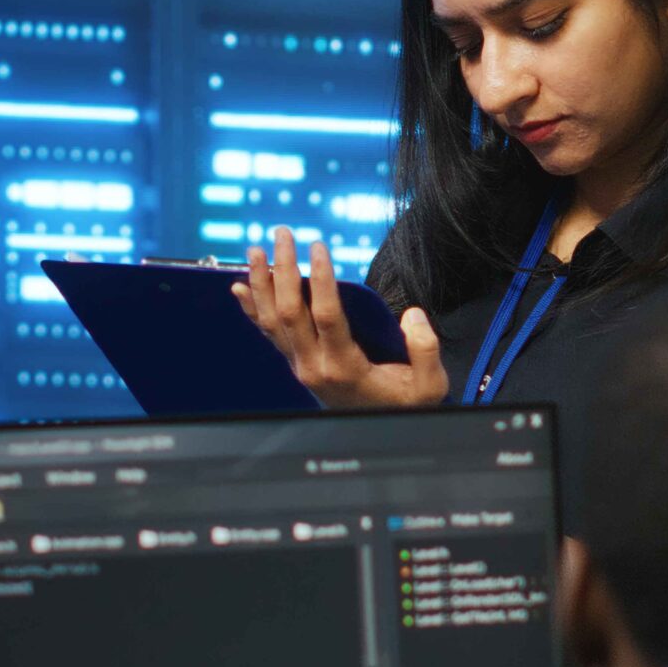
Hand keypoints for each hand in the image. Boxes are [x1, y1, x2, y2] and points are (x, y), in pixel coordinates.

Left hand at [232, 227, 447, 408]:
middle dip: (283, 269)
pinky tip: (239, 286)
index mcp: (344, 366)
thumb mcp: (428, 387)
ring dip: (260, 283)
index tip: (319, 246)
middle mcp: (313, 365)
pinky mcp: (294, 362)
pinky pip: (267, 332)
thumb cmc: (402, 405)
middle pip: (288, 312)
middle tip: (283, 234)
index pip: (326, 316)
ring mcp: (299, 365)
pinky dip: (251, 308)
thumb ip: (425, 351)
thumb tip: (413, 315)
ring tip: (254, 250)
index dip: (320, 280)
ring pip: (270, 320)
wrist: (375, 432)